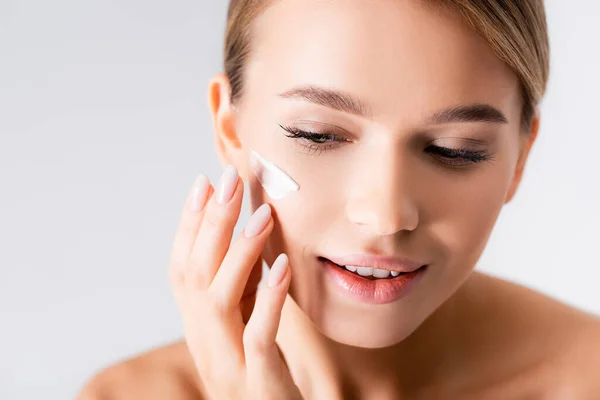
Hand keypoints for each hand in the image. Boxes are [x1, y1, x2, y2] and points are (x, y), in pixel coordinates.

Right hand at [168, 166, 302, 399]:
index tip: (204, 183)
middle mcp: (203, 342)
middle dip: (212, 222)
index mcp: (197, 327)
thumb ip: (239, 289)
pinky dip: (267, 298)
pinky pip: (258, 335)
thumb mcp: (242, 326)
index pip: (181, 268)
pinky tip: (282, 266)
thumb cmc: (260, 374)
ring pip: (219, 299)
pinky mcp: (258, 381)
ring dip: (239, 251)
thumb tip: (244, 236)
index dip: (188, 224)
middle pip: (195, 274)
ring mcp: (227, 363)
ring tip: (262, 214)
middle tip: (229, 179)